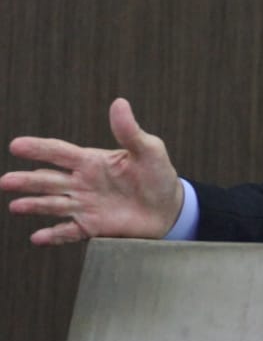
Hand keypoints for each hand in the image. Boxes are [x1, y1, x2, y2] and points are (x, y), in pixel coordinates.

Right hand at [2, 98, 184, 245]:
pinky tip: (37, 237)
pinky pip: (68, 232)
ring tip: (15, 206)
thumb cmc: (158, 175)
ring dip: (34, 205)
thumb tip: (119, 103)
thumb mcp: (149, 150)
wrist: (169, 208)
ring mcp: (85, 205)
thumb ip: (130, 131)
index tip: (16, 145)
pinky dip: (53, 235)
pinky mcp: (92, 227)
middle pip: (48, 180)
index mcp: (92, 162)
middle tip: (6, 181)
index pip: (59, 152)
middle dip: (27, 180)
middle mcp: (82, 183)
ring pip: (53, 204)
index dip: (38, 148)